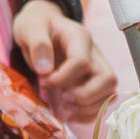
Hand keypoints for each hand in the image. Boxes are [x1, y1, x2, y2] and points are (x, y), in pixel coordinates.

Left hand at [14, 0, 116, 121]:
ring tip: (66, 109)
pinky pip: (102, 101)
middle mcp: (94, 53)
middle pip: (107, 78)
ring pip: (110, 92)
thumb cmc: (36, 25)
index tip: (44, 81)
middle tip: (63, 99)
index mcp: (79, 38)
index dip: (63, 78)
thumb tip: (46, 70)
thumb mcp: (30, 28)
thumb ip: (38, 45)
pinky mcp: (92, 81)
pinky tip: (70, 114)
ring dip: (89, 107)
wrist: (43, 24)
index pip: (82, 62)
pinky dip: (89, 113)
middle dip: (85, 96)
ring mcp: (96, 68)